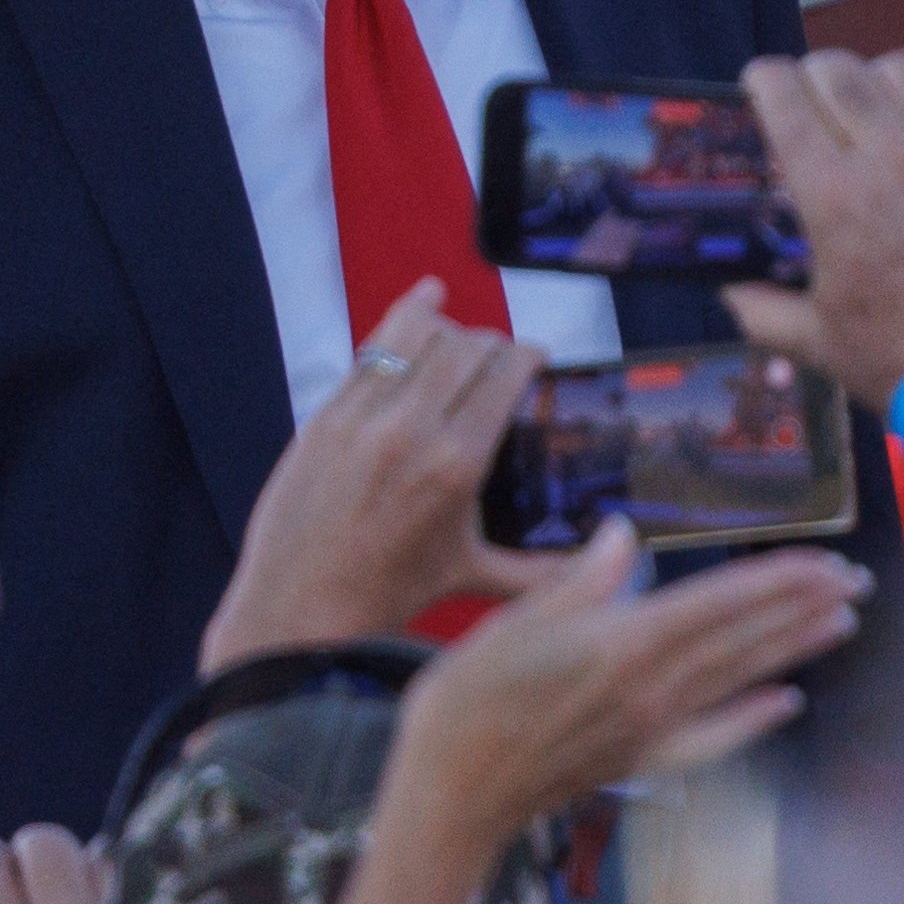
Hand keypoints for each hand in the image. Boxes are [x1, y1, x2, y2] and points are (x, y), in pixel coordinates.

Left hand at [199, 281, 546, 668]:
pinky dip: (404, 318)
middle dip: (495, 343)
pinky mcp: (326, 413)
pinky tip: (427, 299)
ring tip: (462, 344)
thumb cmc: (387, 593)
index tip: (537, 360)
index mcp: (455, 465)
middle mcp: (409, 430)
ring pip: (417, 333)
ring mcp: (361, 416)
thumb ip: (542, 569)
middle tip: (502, 360)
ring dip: (450, 329)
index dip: (530, 355)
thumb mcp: (471, 575)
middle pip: (467, 345)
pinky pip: (371, 346)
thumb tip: (604, 564)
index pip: (506, 373)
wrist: (299, 604)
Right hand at [387, 517, 867, 858]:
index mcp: (621, 645)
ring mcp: (651, 729)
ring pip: (739, 681)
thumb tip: (623, 535)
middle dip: (803, 608)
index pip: (720, 603)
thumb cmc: (466, 701)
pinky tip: (787, 703)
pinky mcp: (642, 760)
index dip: (777, 582)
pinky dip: (754, 719)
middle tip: (856, 582)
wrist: (451, 796)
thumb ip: (578, 581)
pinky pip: (713, 738)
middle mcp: (650, 689)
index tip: (825, 561)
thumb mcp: (512, 623)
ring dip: (794, 650)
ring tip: (842, 624)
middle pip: (743, 640)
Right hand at [725, 48, 903, 410]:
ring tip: (873, 102)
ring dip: (876, 76)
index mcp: (833, 195)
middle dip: (812, 72)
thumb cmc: (895, 360)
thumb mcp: (814, 340)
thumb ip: (762, 310)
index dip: (764, 79)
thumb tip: (731, 295)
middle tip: (809, 95)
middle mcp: (891, 157)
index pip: (787, 97)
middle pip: (841, 70)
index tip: (758, 83)